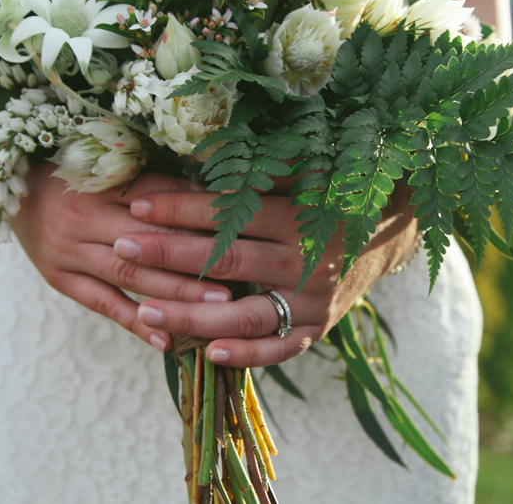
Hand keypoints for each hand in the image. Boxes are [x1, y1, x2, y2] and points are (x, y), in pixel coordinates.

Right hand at [11, 163, 235, 351]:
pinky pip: (104, 304)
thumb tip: (213, 195)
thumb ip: (154, 184)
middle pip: (148, 241)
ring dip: (176, 294)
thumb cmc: (74, 177)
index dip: (198, 215)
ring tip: (217, 308)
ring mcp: (70, 251)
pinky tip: (167, 339)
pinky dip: (136, 322)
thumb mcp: (107, 170)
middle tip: (238, 279)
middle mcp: (84, 217)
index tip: (237, 229)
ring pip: (131, 276)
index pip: (158, 201)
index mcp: (100, 184)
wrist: (12, 192)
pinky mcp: (62, 279)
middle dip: (194, 261)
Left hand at [112, 186, 419, 366]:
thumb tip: (187, 159)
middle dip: (169, 255)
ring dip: (192, 315)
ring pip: (245, 313)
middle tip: (122, 250)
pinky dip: (246, 353)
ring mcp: (313, 299)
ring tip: (145, 313)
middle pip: (228, 261)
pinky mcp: (319, 327)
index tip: (137, 206)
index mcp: (300, 213)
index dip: (181, 208)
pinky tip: (206, 353)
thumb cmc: (332, 192)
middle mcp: (309, 259)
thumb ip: (254, 171)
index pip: (230, 212)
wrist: (391, 230)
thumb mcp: (302, 172)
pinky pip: (280, 348)